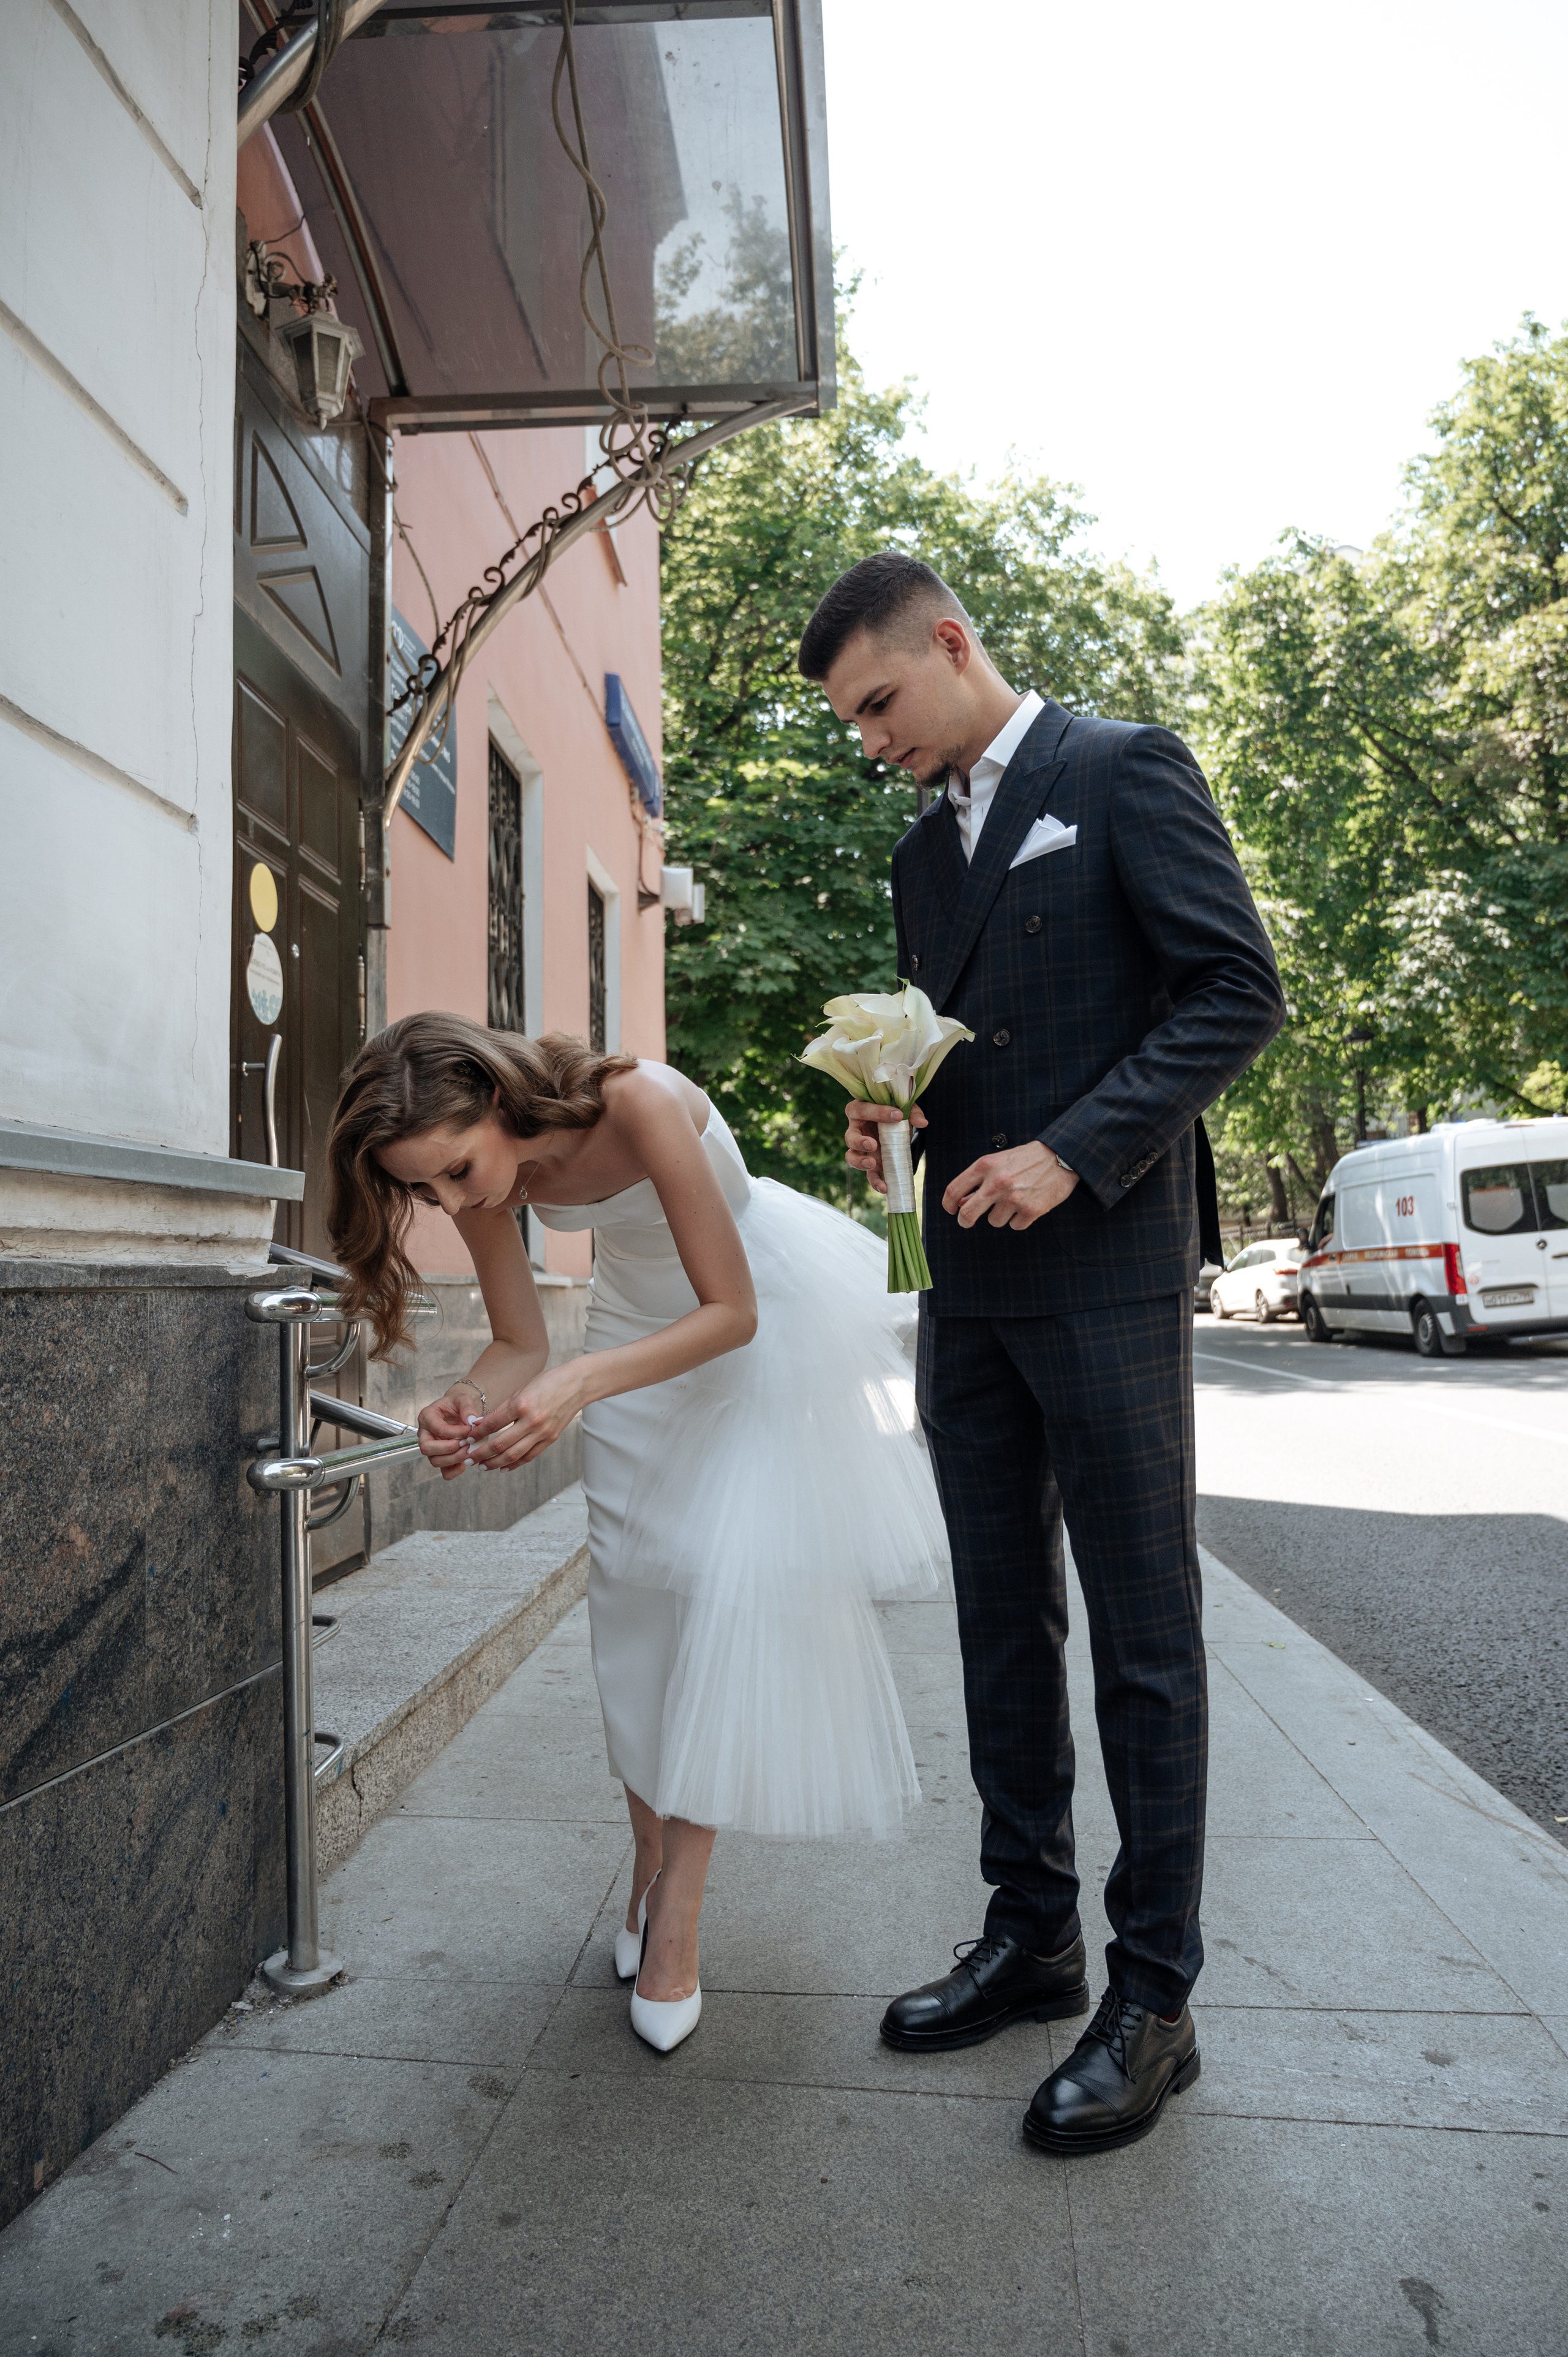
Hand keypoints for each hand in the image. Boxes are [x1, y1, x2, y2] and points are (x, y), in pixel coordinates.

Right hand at [417, 1386, 484, 1481]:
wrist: (459, 1411)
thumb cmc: (457, 1404)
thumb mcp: (463, 1399)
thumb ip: (467, 1407)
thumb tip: (472, 1421)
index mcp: (427, 1416)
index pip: (437, 1429)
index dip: (456, 1432)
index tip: (471, 1429)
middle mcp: (425, 1433)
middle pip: (427, 1448)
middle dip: (449, 1448)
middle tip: (467, 1443)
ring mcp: (432, 1448)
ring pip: (435, 1461)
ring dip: (454, 1459)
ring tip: (469, 1451)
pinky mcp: (441, 1458)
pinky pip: (444, 1472)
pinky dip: (456, 1470)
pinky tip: (466, 1461)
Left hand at [465, 1362, 591, 1470]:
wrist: (577, 1385)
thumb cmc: (548, 1382)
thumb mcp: (522, 1389)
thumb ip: (503, 1409)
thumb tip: (480, 1424)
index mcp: (521, 1404)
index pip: (492, 1425)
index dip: (477, 1434)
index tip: (466, 1440)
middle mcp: (532, 1421)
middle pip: (500, 1444)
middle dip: (480, 1454)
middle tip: (467, 1458)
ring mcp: (543, 1432)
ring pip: (513, 1455)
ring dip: (494, 1463)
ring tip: (481, 1466)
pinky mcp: (551, 1439)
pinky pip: (529, 1456)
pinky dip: (515, 1464)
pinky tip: (503, 1467)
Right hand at [845, 1100, 927, 1195]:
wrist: (894, 1121)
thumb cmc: (892, 1110)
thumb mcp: (902, 1107)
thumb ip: (911, 1112)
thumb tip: (923, 1123)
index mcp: (859, 1110)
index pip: (863, 1110)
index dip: (878, 1113)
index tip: (898, 1115)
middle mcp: (855, 1130)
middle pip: (850, 1137)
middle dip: (859, 1141)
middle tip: (872, 1144)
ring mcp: (861, 1149)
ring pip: (851, 1157)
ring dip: (860, 1162)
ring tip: (872, 1164)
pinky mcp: (870, 1162)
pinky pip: (868, 1174)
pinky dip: (875, 1181)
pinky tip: (884, 1187)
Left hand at [942, 1141, 1078, 1230]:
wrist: (1060, 1157)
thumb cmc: (1027, 1158)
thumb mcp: (998, 1161)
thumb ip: (978, 1180)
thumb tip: (961, 1202)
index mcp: (985, 1166)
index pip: (954, 1189)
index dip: (948, 1204)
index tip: (950, 1209)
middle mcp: (997, 1182)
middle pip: (967, 1214)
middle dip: (964, 1221)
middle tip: (967, 1221)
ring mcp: (1014, 1198)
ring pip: (994, 1221)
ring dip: (1001, 1215)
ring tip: (1014, 1200)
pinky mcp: (1031, 1210)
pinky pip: (1015, 1226)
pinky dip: (1019, 1220)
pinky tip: (1027, 1204)